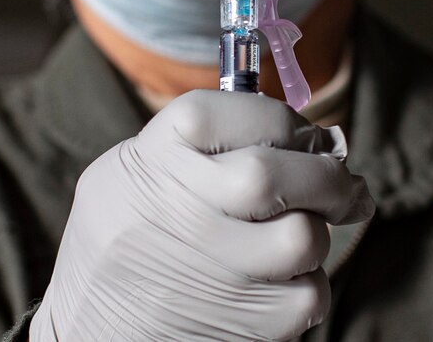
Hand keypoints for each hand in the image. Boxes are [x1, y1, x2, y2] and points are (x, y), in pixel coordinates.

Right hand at [30, 89, 373, 340]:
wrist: (87, 329)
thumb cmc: (131, 236)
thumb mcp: (141, 169)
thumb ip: (216, 145)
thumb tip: (320, 140)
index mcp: (151, 156)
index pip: (244, 112)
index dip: (292, 123)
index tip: (312, 138)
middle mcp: (171, 209)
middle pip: (272, 175)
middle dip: (328, 176)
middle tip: (345, 186)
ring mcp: (203, 272)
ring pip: (303, 237)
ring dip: (316, 234)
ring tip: (294, 236)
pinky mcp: (238, 325)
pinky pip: (308, 295)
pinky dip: (307, 286)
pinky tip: (278, 282)